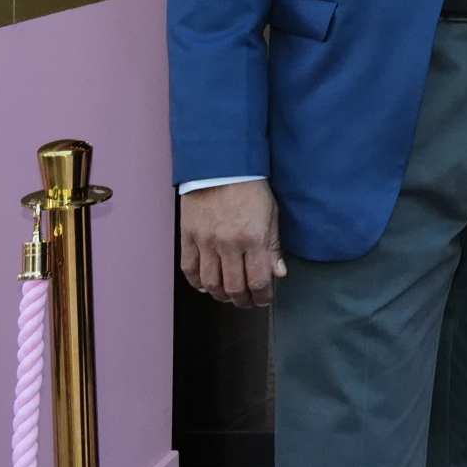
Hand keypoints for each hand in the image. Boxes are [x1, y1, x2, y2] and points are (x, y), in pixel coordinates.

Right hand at [179, 180, 286, 307]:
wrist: (220, 165)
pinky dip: (196, 282)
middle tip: (246, 302)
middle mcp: (228, 244)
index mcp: (253, 238)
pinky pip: (189, 268)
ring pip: (210, 283)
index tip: (264, 299)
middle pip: (233, 287)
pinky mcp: (188, 236)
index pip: (257, 280)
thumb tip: (278, 274)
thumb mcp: (271, 213)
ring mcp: (205, 242)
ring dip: (220, 295)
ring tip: (227, 295)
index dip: (262, 296)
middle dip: (242, 300)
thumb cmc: (250, 187)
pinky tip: (204, 286)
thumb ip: (274, 245)